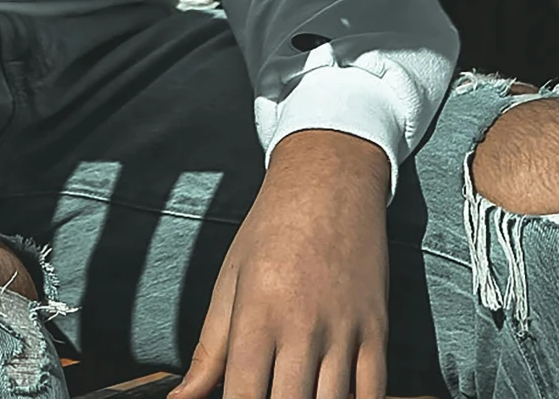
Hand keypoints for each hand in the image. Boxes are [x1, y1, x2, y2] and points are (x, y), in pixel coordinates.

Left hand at [172, 130, 389, 398]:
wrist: (329, 181)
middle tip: (268, 397)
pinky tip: (334, 398)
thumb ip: (209, 349)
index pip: (242, 396)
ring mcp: (343, 330)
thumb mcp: (230, 280)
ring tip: (296, 394)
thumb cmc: (272, 229)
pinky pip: (374, 392)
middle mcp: (301, 326)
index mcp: (257, 314)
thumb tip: (181, 398)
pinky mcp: (376, 330)